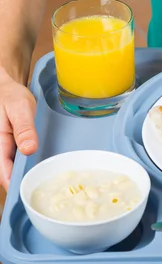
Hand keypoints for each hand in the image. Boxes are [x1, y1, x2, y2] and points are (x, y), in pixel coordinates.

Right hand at [0, 68, 37, 190]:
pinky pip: (13, 159)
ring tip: (41, 179)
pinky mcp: (7, 146)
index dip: (14, 183)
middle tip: (39, 188)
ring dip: (22, 173)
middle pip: (6, 171)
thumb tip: (29, 150)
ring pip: (10, 166)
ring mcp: (2, 147)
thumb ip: (24, 129)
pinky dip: (23, 164)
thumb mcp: (20, 109)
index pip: (3, 170)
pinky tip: (37, 166)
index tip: (26, 191)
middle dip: (20, 181)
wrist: (5, 87)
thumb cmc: (11, 96)